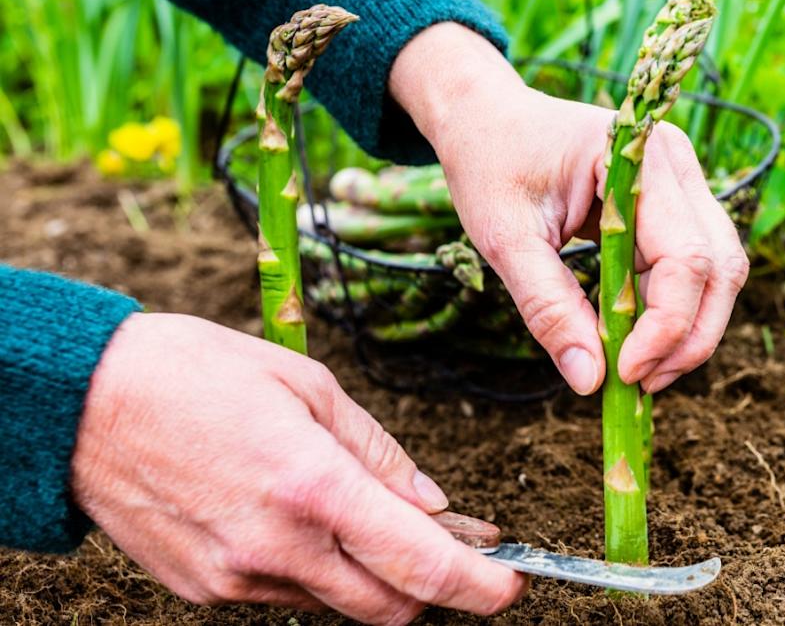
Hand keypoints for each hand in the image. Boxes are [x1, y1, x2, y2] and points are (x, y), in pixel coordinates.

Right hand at [72, 313, 524, 624]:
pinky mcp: (205, 590)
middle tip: (451, 547)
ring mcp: (238, 578)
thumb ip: (378, 453)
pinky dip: (315, 570)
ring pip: (339, 604)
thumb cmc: (197, 375)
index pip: (422, 565)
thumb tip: (433, 503)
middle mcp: (279, 547)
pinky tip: (302, 523)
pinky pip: (286, 595)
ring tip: (369, 521)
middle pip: (391, 607)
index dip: (479, 584)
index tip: (509, 581)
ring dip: (371, 576)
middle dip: (433, 587)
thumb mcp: (308, 387)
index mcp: (314, 487)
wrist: (82, 405)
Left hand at [391, 24, 747, 394]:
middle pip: (720, 267)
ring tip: (637, 371)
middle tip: (639, 384)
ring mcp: (683, 185)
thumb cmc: (491, 163)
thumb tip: (590, 381)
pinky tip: (634, 342)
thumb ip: (547, 307)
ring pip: (718, 272)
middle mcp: (677, 165)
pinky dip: (671, 312)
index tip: (625, 374)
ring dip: (688, 330)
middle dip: (689, 337)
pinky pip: (693, 269)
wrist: (488, 118)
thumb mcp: (504, 238)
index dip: (666, 325)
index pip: (685, 256)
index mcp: (639, 157)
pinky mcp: (675, 207)